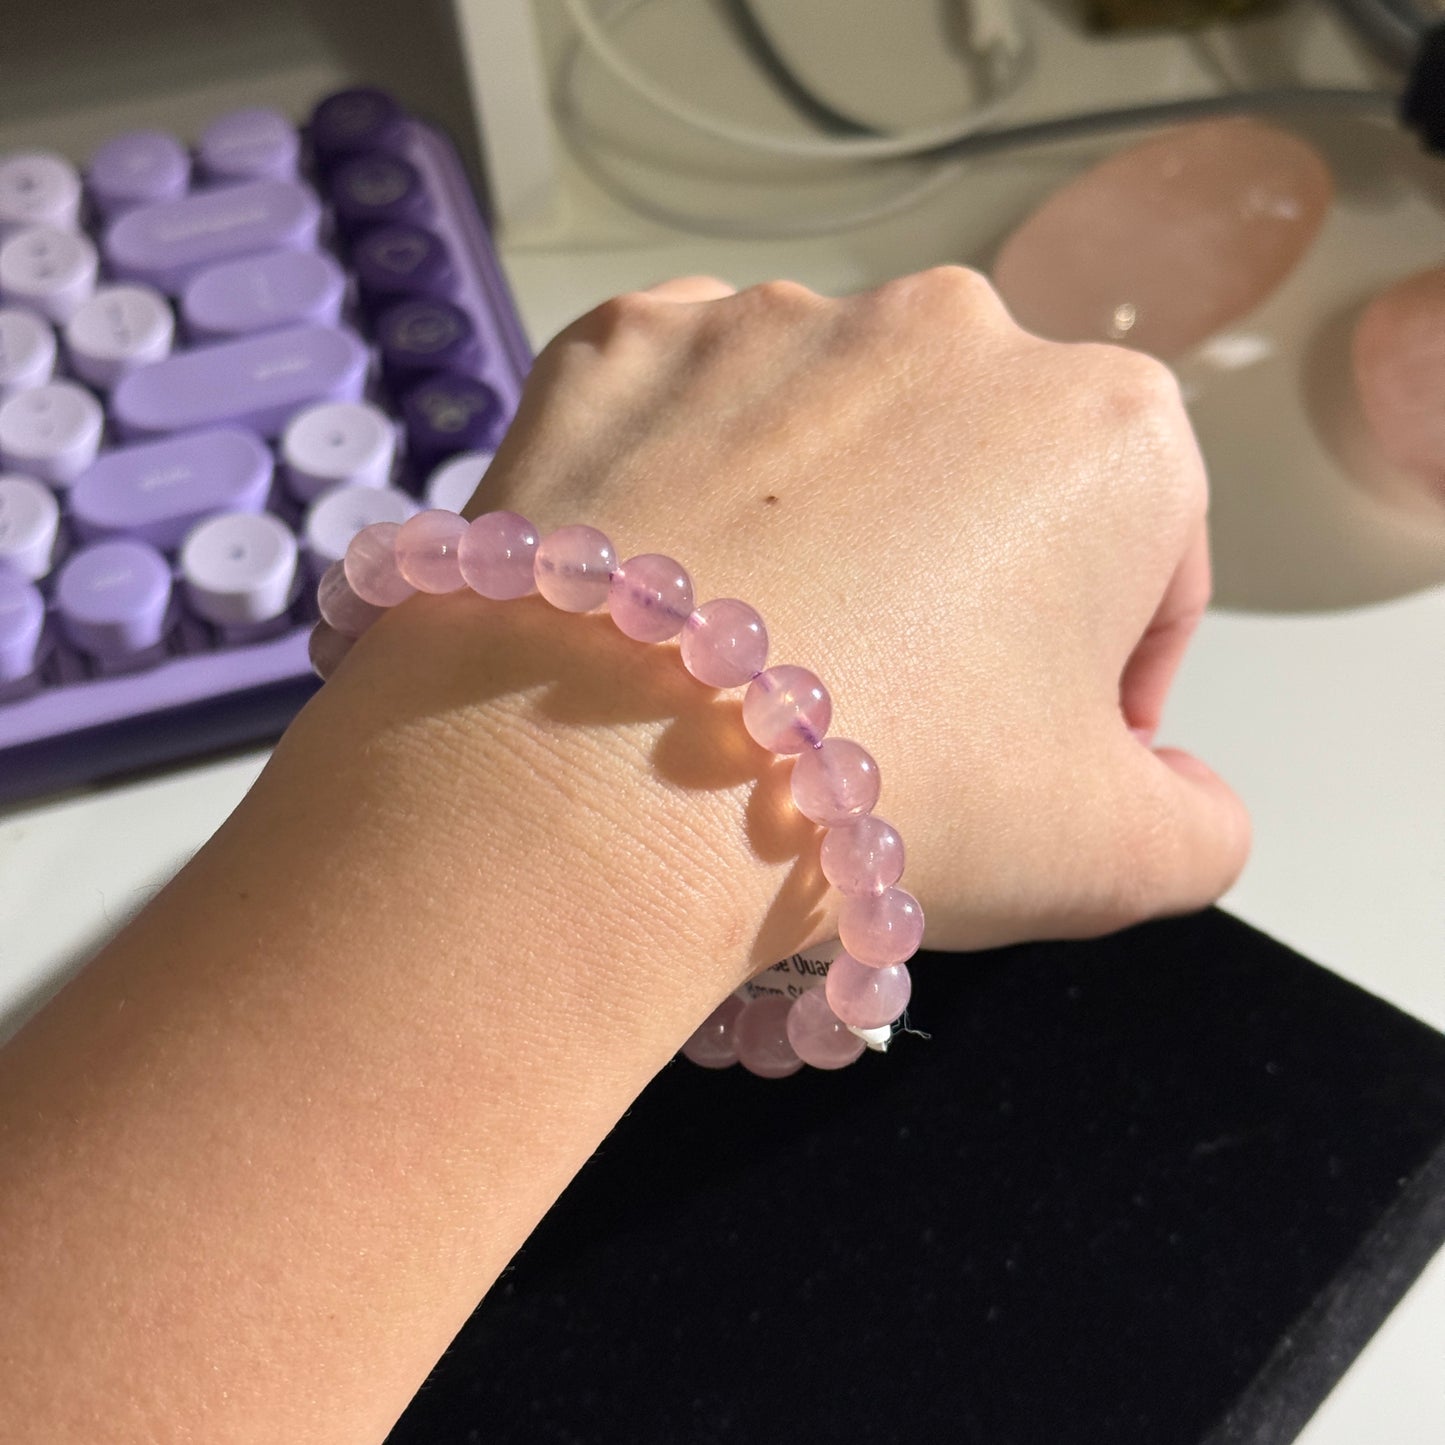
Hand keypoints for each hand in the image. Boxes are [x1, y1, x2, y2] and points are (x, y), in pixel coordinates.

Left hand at [469, 268, 1249, 952]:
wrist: (601, 783)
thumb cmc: (891, 797)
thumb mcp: (1113, 860)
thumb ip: (1200, 824)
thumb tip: (1179, 785)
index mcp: (1105, 429)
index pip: (1145, 559)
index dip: (1107, 675)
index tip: (1037, 753)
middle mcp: (947, 328)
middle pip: (983, 481)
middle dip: (962, 589)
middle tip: (883, 713)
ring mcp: (770, 318)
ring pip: (827, 437)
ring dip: (818, 529)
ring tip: (756, 663)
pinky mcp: (622, 342)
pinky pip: (683, 410)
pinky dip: (684, 487)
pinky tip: (661, 596)